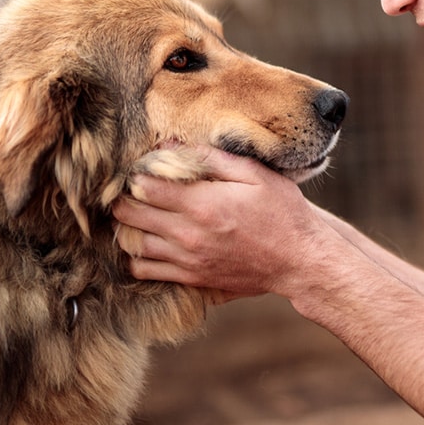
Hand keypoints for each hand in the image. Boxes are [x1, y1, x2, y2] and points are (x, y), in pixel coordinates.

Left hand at [112, 146, 334, 298]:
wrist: (300, 260)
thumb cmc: (282, 211)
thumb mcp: (255, 173)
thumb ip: (212, 158)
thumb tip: (172, 146)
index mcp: (202, 204)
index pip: (143, 187)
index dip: (134, 174)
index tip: (140, 167)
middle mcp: (188, 234)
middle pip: (130, 215)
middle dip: (123, 199)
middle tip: (130, 189)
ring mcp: (188, 260)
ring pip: (132, 244)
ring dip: (127, 227)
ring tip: (136, 214)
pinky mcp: (192, 278)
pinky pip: (145, 271)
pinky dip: (136, 258)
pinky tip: (147, 242)